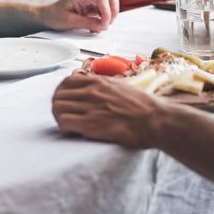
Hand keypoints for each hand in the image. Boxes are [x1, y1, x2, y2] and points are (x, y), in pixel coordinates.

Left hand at [39, 0, 119, 32]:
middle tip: (107, 24)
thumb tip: (103, 26)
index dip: (107, 13)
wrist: (47, 16)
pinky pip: (105, 9)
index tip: (104, 25)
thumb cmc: (55, 16)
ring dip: (111, 14)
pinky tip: (96, 26)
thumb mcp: (69, 21)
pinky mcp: (93, 5)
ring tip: (101, 26)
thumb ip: (87, 23)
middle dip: (114, 10)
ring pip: (111, 0)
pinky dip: (105, 18)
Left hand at [52, 73, 170, 148]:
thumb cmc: (143, 106)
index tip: (64, 101)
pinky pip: (64, 122)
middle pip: (58, 95)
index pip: (65, 82)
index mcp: (98, 81)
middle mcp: (91, 92)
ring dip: (59, 118)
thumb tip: (93, 89)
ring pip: (57, 108)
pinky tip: (73, 132)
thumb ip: (104, 87)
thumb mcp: (120, 87)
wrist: (155, 120)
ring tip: (68, 125)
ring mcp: (91, 107)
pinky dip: (64, 128)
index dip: (61, 93)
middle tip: (64, 116)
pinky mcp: (91, 124)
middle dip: (58, 106)